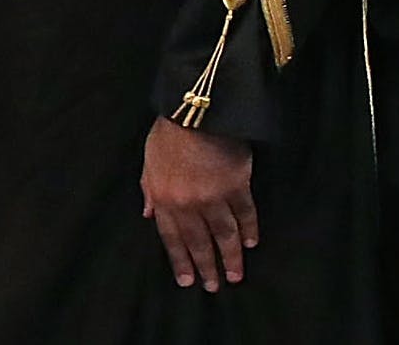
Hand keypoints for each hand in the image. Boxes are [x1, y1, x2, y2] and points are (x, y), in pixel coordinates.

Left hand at [139, 117, 257, 291]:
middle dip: (206, 266)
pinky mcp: (236, 186)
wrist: (197, 111)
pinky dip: (249, 229)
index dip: (180, 260)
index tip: (187, 280)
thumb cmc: (169, 132)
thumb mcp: (149, 160)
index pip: (172, 238)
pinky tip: (252, 242)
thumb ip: (148, 188)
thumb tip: (147, 213)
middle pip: (198, 242)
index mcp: (163, 198)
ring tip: (235, 276)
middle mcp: (187, 204)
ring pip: (223, 235)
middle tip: (213, 287)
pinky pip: (245, 214)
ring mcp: (213, 197)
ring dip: (230, 258)